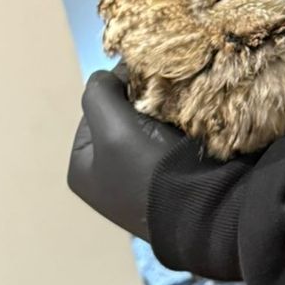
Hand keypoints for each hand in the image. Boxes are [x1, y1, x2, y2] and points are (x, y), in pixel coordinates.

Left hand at [67, 69, 250, 278]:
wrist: (202, 209)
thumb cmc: (147, 170)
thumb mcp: (110, 127)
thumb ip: (99, 94)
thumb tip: (109, 76)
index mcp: (82, 168)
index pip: (95, 108)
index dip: (117, 89)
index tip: (143, 82)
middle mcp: (105, 177)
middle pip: (120, 117)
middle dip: (140, 102)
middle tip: (163, 93)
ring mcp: (137, 181)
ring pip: (145, 127)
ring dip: (160, 113)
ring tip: (177, 106)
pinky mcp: (167, 180)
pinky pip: (167, 141)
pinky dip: (176, 128)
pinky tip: (187, 122)